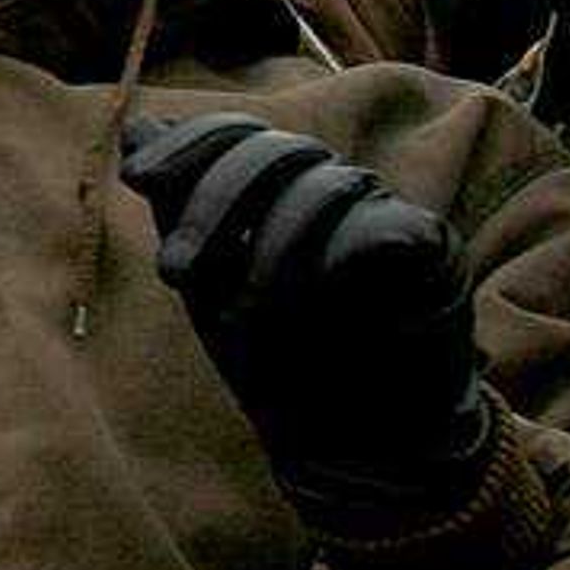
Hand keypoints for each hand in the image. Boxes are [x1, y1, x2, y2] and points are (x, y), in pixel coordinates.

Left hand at [120, 110, 497, 535]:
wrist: (349, 440)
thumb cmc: (275, 356)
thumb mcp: (209, 282)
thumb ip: (180, 209)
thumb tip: (135, 129)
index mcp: (283, 186)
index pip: (240, 132)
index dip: (190, 145)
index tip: (137, 179)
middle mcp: (335, 187)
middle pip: (274, 150)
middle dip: (213, 205)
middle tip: (177, 273)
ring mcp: (386, 214)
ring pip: (323, 184)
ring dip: (268, 247)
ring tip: (240, 314)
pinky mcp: (433, 252)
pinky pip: (378, 228)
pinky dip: (336, 258)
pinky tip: (314, 295)